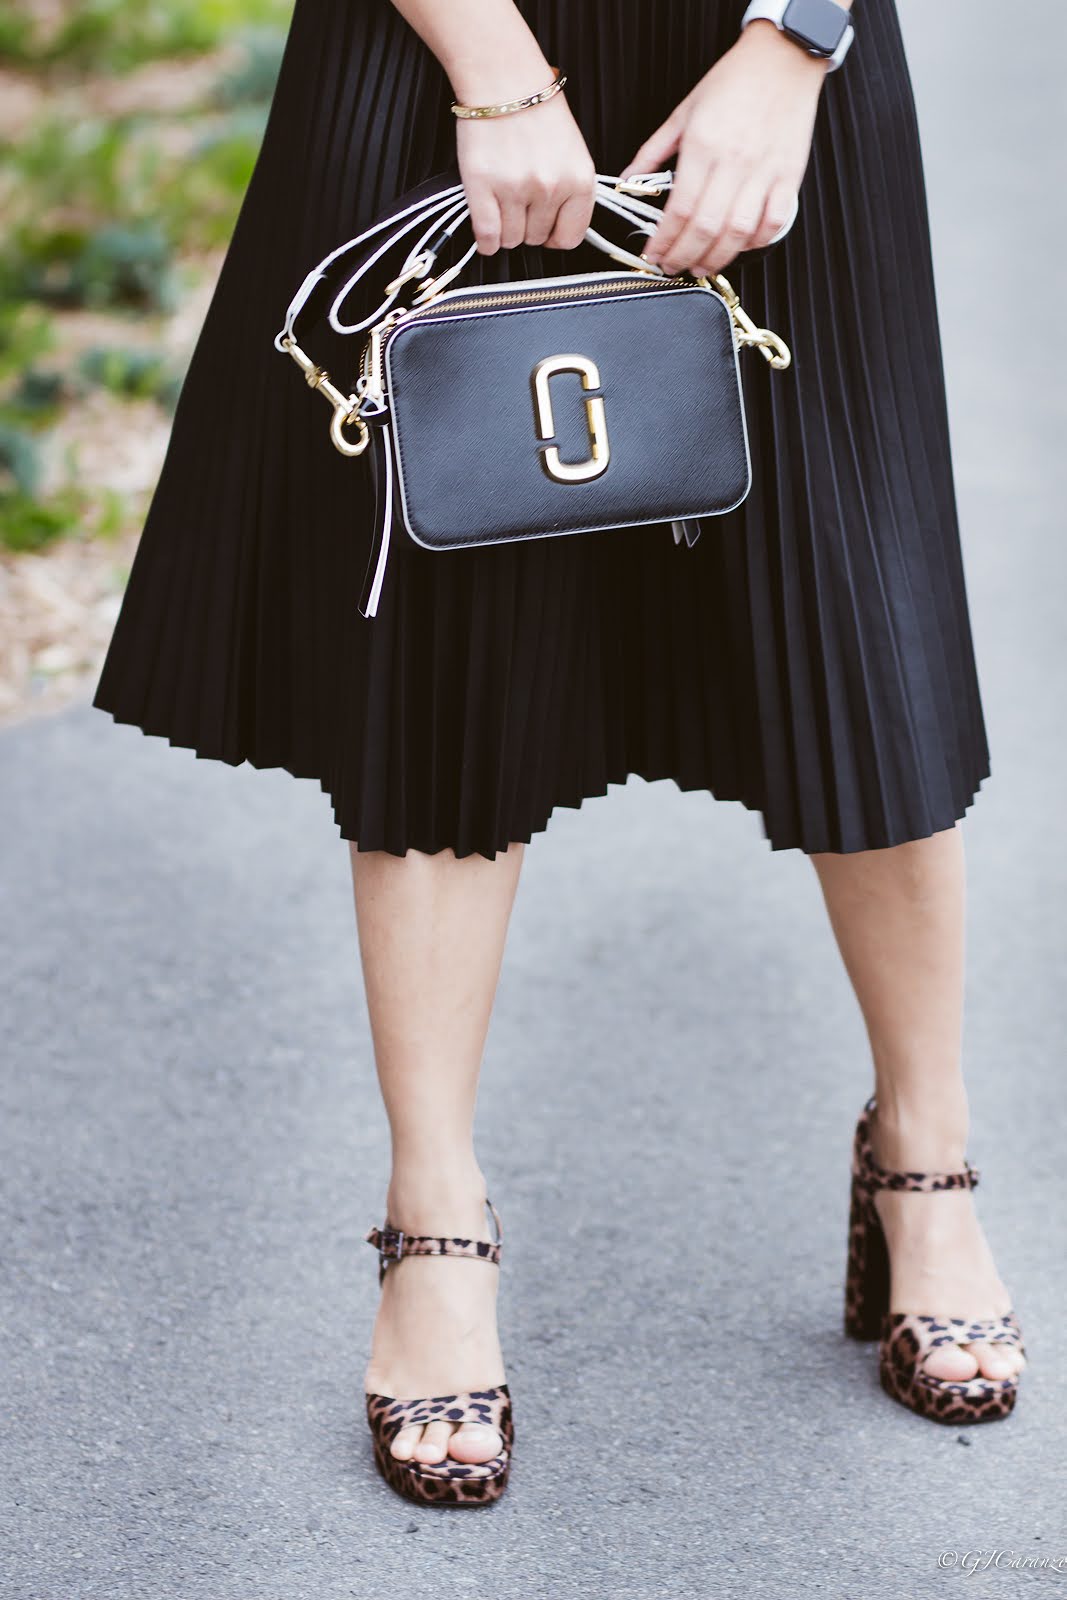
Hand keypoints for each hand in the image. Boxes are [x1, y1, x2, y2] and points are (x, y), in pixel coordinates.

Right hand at [456, 92, 597, 253]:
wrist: (504, 79)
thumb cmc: (537, 112)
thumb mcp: (572, 153)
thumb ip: (570, 193)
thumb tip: (556, 231)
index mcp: (579, 180)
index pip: (569, 237)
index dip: (554, 236)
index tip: (545, 228)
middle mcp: (551, 187)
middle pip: (536, 239)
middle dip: (526, 226)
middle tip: (518, 202)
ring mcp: (516, 188)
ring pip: (511, 240)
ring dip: (505, 230)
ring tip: (502, 204)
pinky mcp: (483, 186)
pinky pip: (487, 235)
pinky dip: (485, 241)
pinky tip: (486, 230)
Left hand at [622, 22, 826, 276]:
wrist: (782, 57)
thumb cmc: (734, 81)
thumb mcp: (684, 112)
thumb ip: (653, 152)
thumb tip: (629, 182)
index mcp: (703, 146)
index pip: (679, 210)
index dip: (664, 241)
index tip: (654, 254)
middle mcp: (734, 162)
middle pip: (705, 228)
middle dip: (684, 257)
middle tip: (673, 267)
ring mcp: (764, 172)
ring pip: (738, 232)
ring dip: (717, 258)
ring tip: (702, 267)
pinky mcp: (789, 176)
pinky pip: (773, 222)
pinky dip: (756, 241)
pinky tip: (741, 246)